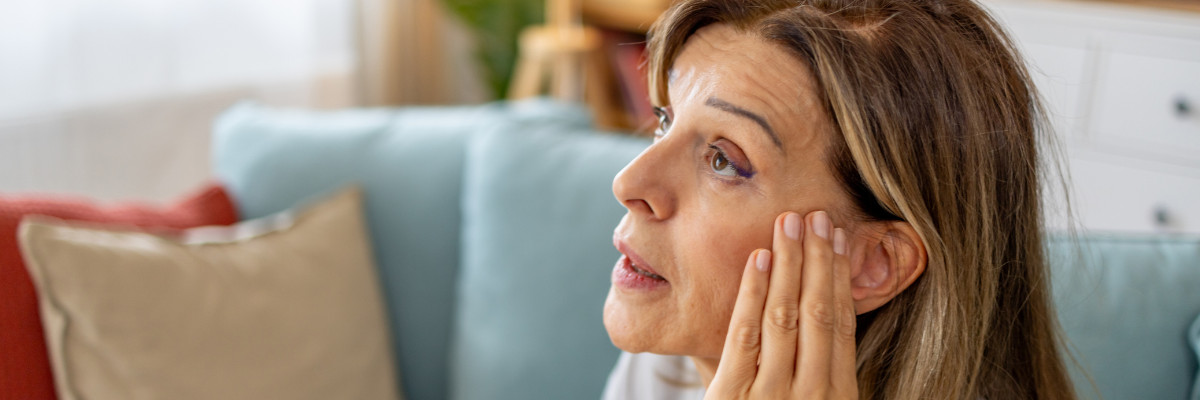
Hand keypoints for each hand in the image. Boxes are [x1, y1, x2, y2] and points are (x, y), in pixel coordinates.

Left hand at [704, 211, 857, 398]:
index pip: (842, 324)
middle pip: (817, 312)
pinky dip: (753, 292)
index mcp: (837, 395)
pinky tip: (759, 257)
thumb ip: (806, 369)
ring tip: (789, 223)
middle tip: (818, 216)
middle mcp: (810, 392)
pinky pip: (745, 334)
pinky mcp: (733, 393)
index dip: (841, 277)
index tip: (838, 240)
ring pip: (784, 315)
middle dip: (818, 259)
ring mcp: (772, 393)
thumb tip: (813, 308)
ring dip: (789, 263)